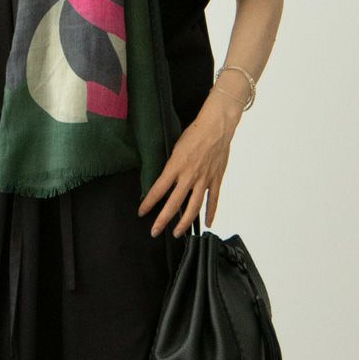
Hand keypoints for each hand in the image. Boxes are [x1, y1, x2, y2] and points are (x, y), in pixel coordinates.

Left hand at [137, 94, 241, 236]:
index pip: (158, 189)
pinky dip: (210, 213)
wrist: (216, 126)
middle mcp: (189, 176)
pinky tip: (207, 224)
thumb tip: (163, 180)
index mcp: (176, 167)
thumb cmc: (195, 133)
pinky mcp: (216, 179)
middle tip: (155, 231)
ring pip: (193, 207)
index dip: (148, 203)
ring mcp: (204, 180)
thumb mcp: (175, 148)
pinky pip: (212, 200)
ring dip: (184, 222)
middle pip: (174, 204)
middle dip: (163, 220)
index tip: (142, 212)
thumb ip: (171, 166)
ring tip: (177, 233)